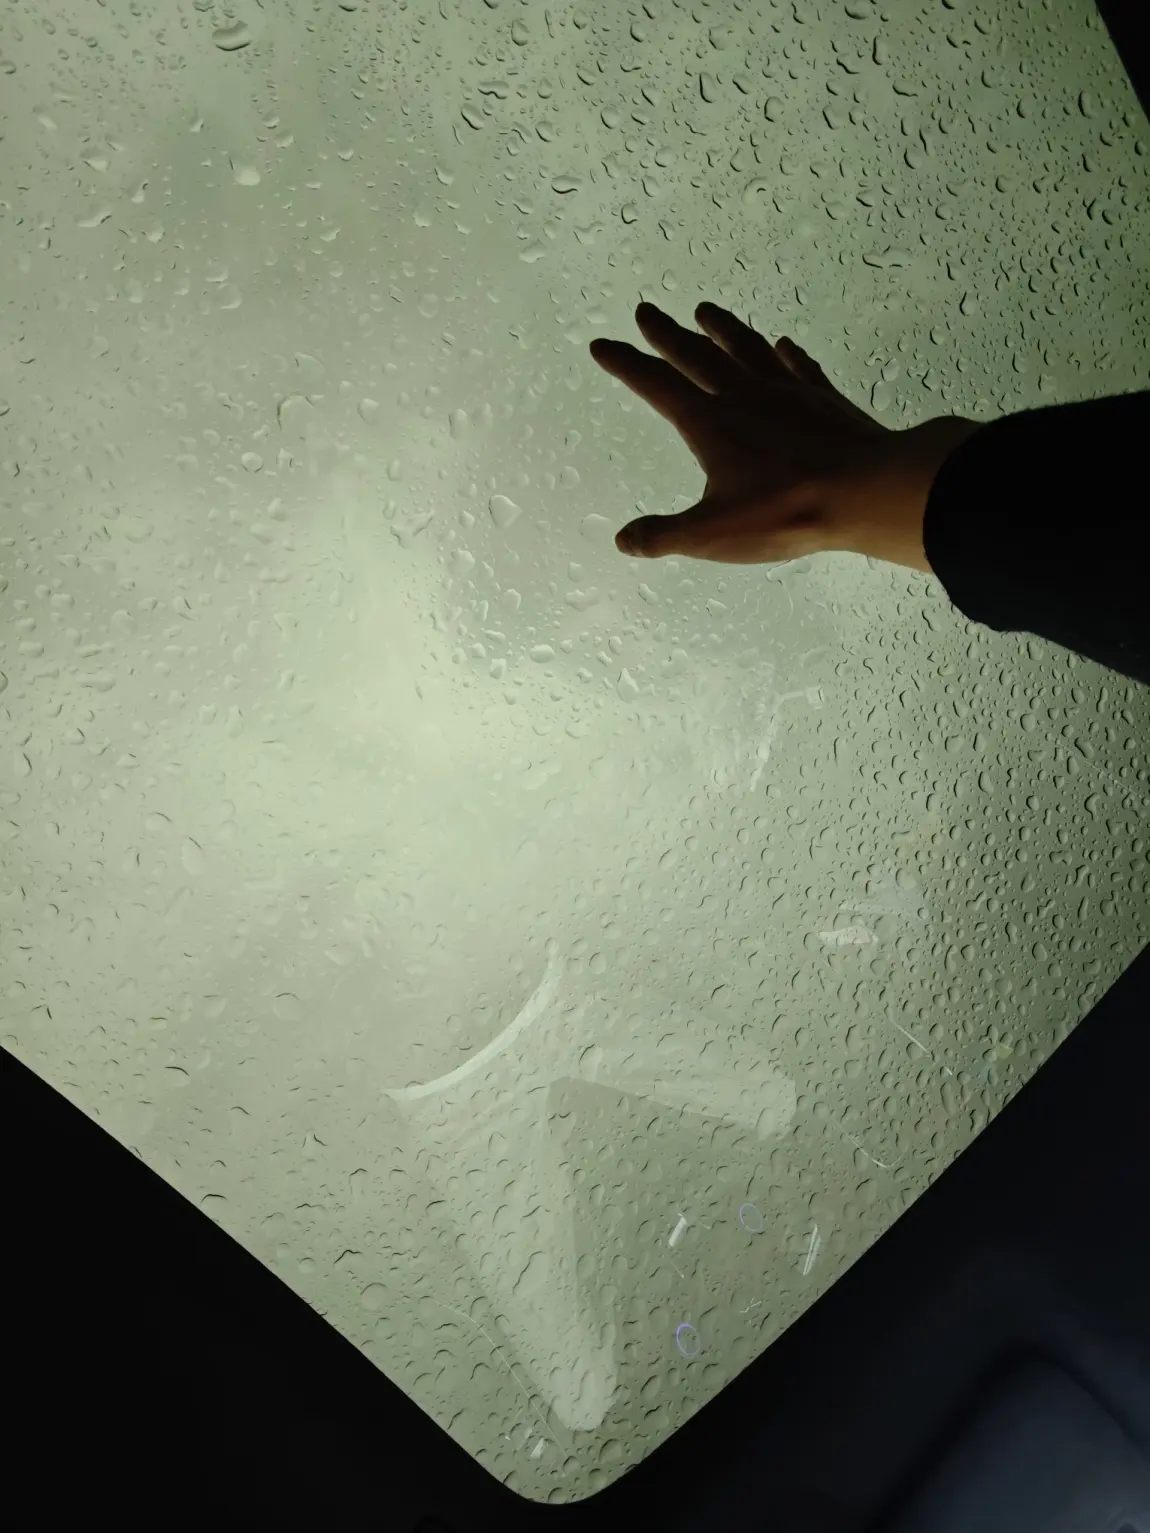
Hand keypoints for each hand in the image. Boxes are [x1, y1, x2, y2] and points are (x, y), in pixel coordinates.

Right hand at [589, 302, 979, 572]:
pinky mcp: (824, 399)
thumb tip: (625, 541)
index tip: (602, 344)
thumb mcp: (713, 534)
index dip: (626, 364)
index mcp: (710, 423)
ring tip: (706, 311)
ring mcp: (787, 391)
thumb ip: (665, 535)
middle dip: (667, 334)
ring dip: (723, 329)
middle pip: (697, 355)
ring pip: (746, 348)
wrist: (865, 490)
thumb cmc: (785, 511)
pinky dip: (786, 354)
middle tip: (647, 311)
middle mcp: (744, 395)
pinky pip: (799, 367)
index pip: (657, 385)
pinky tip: (782, 345)